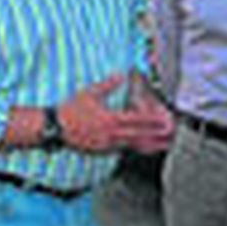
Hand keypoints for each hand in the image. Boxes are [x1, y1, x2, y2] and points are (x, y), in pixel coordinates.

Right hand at [58, 74, 174, 153]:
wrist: (55, 127)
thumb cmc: (70, 110)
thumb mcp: (90, 92)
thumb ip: (108, 84)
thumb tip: (120, 75)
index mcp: (110, 119)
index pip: (137, 120)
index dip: (152, 121)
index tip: (165, 120)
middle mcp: (111, 134)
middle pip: (139, 136)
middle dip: (156, 135)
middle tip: (171, 135)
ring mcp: (107, 144)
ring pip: (132, 145)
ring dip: (149, 145)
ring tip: (162, 145)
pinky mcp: (102, 150)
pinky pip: (122, 149)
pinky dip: (135, 148)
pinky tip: (141, 149)